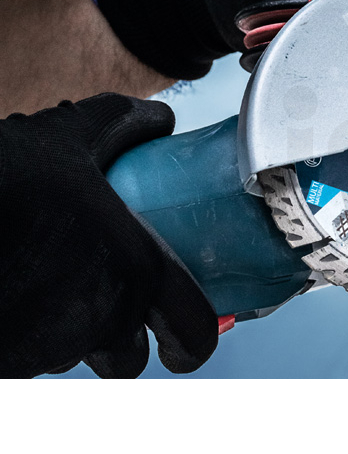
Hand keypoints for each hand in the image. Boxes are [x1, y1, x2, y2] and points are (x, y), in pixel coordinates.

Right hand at [0, 94, 217, 377]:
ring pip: (79, 353)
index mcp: (135, 267)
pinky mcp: (8, 359)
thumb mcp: (68, 134)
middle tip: (110, 304)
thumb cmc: (4, 179)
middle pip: (129, 356)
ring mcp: (49, 344)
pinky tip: (19, 290)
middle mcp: (101, 316)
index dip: (194, 342)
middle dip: (125, 340)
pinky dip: (32, 333)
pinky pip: (33, 356)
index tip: (185, 343)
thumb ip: (124, 124)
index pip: (194, 332)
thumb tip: (159, 121)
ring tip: (53, 283)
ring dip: (76, 332)